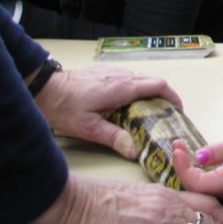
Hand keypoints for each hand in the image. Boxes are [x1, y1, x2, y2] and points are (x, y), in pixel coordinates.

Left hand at [35, 65, 182, 159]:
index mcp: (122, 87)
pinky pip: (129, 79)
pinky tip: (128, 108)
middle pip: (154, 82)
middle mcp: (121, 76)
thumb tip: (136, 151)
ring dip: (150, 94)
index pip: (159, 86)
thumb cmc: (64, 107)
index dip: (173, 97)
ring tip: (149, 116)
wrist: (44, 89)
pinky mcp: (104, 73)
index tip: (178, 112)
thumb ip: (114, 138)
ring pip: (141, 80)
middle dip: (164, 98)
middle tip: (165, 118)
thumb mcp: (89, 128)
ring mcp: (113, 72)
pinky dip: (137, 91)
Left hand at [171, 125, 222, 199]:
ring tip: (180, 148)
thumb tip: (198, 155)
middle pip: (196, 188)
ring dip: (188, 167)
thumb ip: (222, 150)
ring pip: (202, 186)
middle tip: (176, 144)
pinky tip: (193, 156)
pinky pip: (209, 182)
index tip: (177, 147)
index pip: (197, 184)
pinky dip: (197, 169)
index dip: (182, 168)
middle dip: (182, 167)